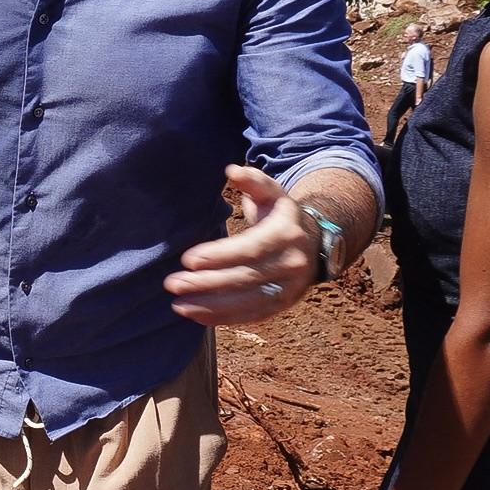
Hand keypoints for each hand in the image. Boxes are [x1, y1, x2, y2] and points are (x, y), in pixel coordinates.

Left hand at [164, 165, 315, 324]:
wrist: (316, 243)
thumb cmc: (280, 215)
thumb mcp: (271, 193)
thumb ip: (252, 181)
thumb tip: (232, 170)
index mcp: (286, 234)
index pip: (251, 249)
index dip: (219, 256)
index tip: (187, 260)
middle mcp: (292, 264)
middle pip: (246, 278)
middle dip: (207, 283)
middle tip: (173, 283)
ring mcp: (289, 288)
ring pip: (248, 302)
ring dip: (211, 306)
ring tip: (178, 304)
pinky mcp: (282, 305)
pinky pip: (252, 315)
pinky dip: (223, 318)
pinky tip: (195, 315)